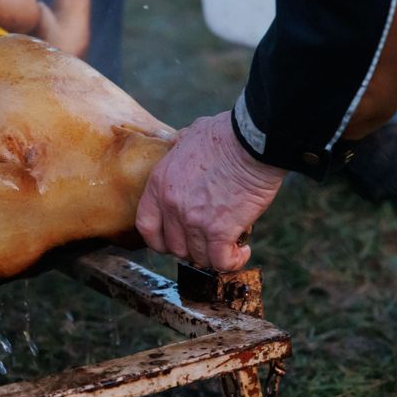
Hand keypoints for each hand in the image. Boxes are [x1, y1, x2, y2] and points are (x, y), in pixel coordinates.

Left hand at [135, 111, 286, 269]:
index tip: (173, 241)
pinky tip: (242, 251)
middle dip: (192, 248)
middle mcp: (171, 205)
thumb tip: (180, 143)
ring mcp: (193, 220)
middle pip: (174, 246)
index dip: (159, 240)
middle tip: (209, 240)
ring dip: (214, 254)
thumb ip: (180, 147)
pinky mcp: (219, 230)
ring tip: (230, 244)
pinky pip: (220, 261)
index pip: (145, 226)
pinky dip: (232, 261)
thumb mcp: (189, 135)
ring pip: (198, 257)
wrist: (251, 142)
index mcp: (159, 184)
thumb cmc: (226, 135)